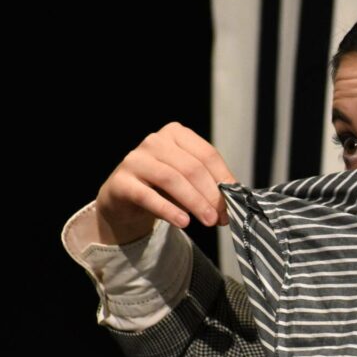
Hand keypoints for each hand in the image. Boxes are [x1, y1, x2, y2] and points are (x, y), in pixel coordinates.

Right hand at [95, 122, 234, 244]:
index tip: (234, 202)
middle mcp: (155, 141)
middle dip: (211, 195)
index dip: (223, 179)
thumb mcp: (189, 181)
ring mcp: (135, 159)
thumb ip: (208, 186)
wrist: (125, 198)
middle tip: (222, 217)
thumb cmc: (162, 187)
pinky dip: (168, 210)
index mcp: (176, 134)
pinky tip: (183, 222)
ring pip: (172, 179)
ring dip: (195, 202)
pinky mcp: (122, 181)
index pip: (207, 155)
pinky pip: (148, 196)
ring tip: (208, 221)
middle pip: (191, 168)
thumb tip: (232, 202)